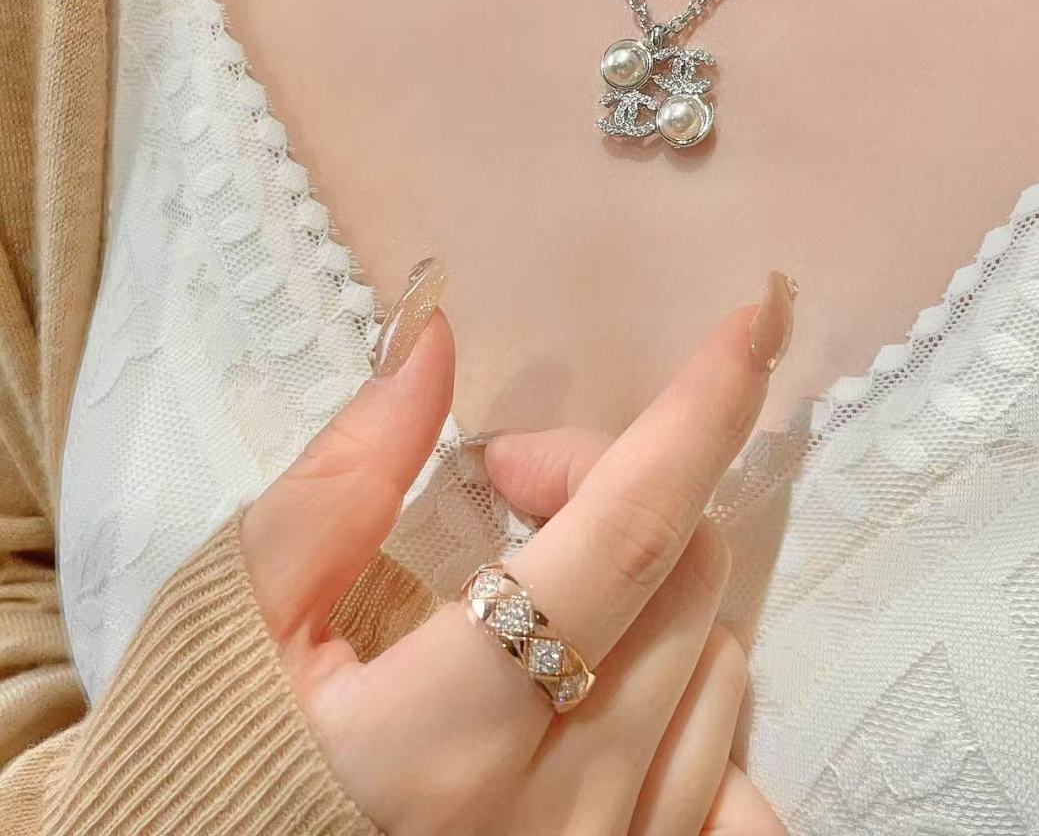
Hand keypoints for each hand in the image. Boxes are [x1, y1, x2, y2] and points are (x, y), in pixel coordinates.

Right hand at [241, 267, 793, 834]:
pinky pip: (738, 792)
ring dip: (654, 589)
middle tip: (517, 487)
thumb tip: (436, 343)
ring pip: (721, 670)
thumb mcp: (242, 608)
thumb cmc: (216, 751)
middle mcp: (552, 817)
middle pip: (682, 587)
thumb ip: (346, 474)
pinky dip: (699, 706)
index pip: (617, 543)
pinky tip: (623, 690)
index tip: (750, 325)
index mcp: (439, 738)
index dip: (693, 422)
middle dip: (623, 484)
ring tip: (544, 598)